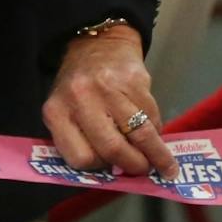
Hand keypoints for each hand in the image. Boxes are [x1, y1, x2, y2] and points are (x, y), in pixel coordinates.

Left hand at [41, 25, 177, 178]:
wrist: (96, 45)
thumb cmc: (80, 89)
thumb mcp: (67, 112)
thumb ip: (82, 140)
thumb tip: (115, 176)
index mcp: (56, 112)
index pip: (79, 157)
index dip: (100, 169)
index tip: (112, 172)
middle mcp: (78, 98)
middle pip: (111, 148)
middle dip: (133, 165)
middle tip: (143, 170)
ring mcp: (107, 88)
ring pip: (139, 135)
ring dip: (156, 155)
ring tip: (165, 165)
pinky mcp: (133, 80)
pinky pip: (153, 117)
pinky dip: (158, 130)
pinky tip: (156, 133)